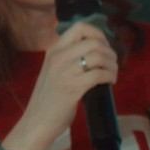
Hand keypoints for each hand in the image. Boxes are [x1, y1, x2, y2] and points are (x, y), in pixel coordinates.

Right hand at [2, 22, 117, 149]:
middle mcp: (58, 57)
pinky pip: (99, 74)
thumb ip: (68, 58)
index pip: (80, 28)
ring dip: (112, 64)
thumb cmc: (47, 99)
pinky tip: (110, 82)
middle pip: (94, 42)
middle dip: (109, 52)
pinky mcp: (73, 87)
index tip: (104, 46)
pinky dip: (109, 76)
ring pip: (99, 56)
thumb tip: (96, 51)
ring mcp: (65, 72)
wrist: (37, 122)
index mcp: (53, 50)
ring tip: (112, 74)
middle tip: (112, 64)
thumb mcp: (53, 70)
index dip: (98, 34)